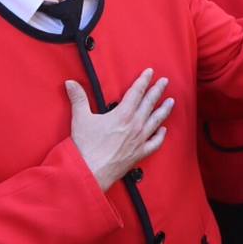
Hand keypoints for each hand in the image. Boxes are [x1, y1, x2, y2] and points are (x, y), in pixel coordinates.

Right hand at [65, 69, 173, 191]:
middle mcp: (135, 125)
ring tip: (171, 101)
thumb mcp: (80, 117)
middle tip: (165, 81)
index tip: (150, 72)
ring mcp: (139, 139)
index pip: (136, 92)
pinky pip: (155, 143)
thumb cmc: (86, 146)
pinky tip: (163, 130)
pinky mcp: (140, 153)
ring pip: (156, 121)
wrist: (90, 171)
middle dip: (158, 90)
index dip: (144, 80)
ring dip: (164, 109)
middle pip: (150, 103)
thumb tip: (71, 83)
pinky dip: (161, 135)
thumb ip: (78, 98)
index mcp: (123, 114)